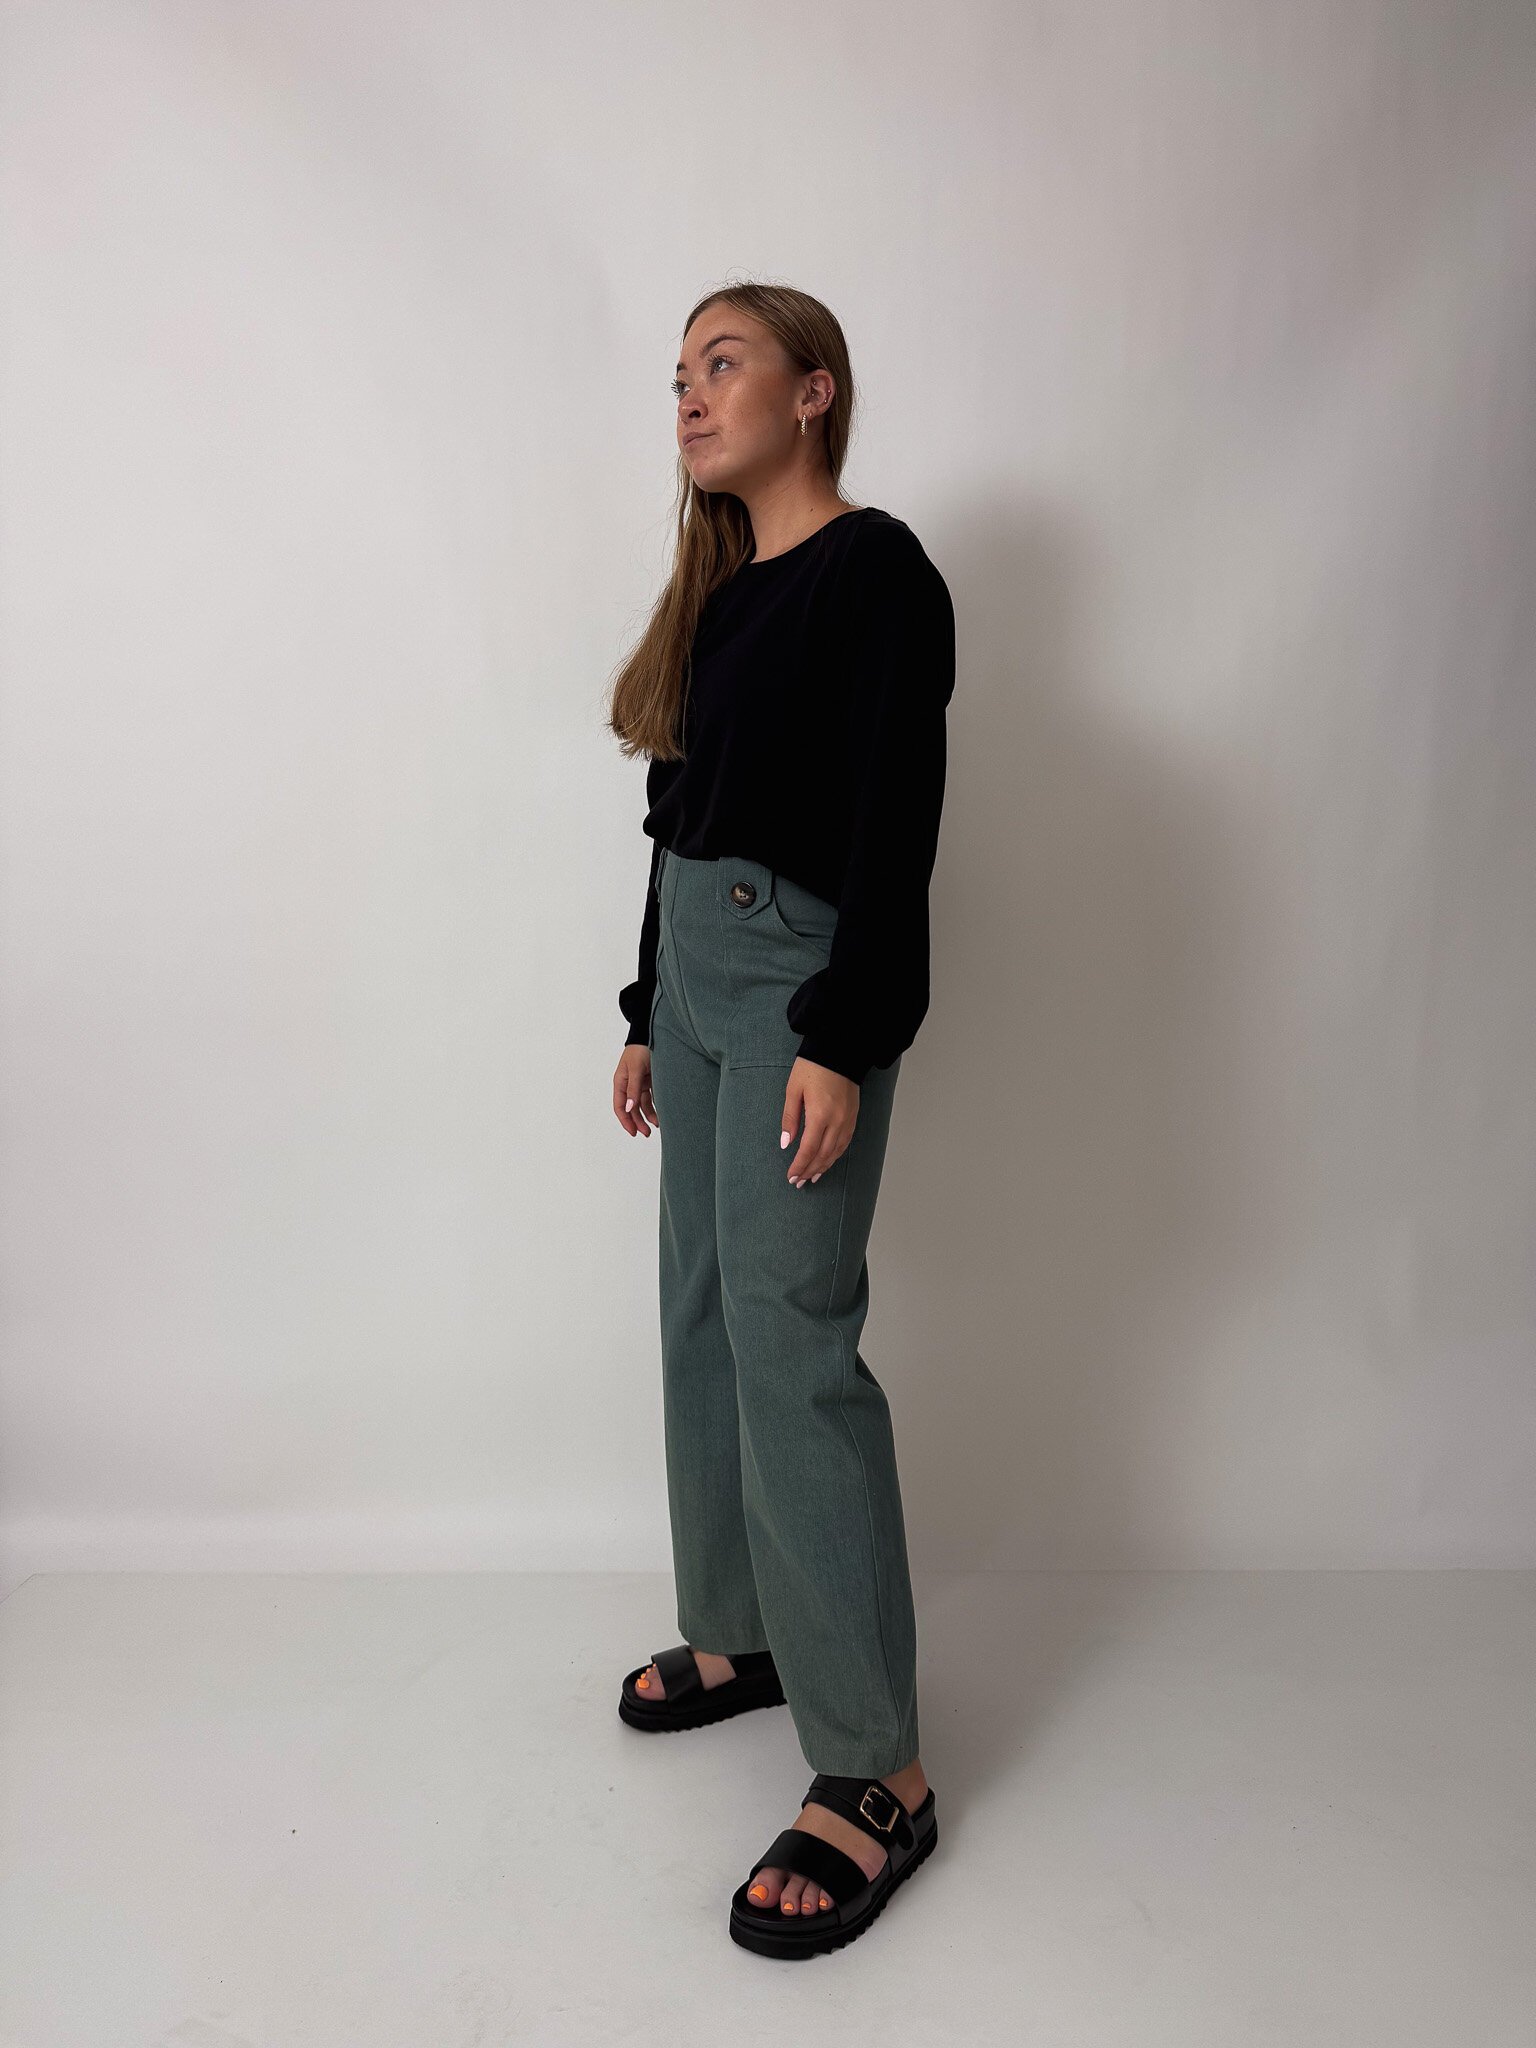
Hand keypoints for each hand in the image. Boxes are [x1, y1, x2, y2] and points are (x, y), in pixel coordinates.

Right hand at [614, 1043, 658, 1136]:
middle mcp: (628, 1085)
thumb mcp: (635, 1069)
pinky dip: (655, 1106)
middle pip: (631, 1108)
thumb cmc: (640, 1049)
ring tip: (656, 1126)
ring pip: (641, 1105)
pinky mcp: (650, 1081)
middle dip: (638, 1122)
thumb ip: (633, 1089)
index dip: (625, 1120)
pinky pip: (651, 1098)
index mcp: (620, 1082)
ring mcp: (639, 1083)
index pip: (619, 1106)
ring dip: (648, 1116)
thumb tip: (629, 1108)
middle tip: (646, 1133)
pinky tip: (661, 1115)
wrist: (652, 1034)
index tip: (633, 1132)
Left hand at [782, 1058, 857, 1186]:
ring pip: (836, 1151)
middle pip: (823, 1154)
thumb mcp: (793, 1090)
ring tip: (812, 1177)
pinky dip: (835, 1155)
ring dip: (824, 1166)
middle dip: (810, 1170)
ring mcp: (848, 1119)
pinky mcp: (854, 1115)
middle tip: (798, 1182)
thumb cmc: (812, 1067)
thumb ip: (790, 1118)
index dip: (799, 1166)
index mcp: (820, 1114)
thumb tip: (786, 1143)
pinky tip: (828, 1161)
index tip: (791, 1177)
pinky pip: (845, 1142)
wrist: (839, 1051)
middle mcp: (837, 1120)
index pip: (809, 1149)